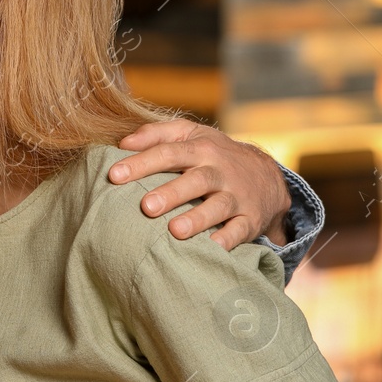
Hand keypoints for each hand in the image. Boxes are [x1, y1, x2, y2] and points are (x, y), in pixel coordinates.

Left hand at [109, 120, 290, 249]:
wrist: (267, 176)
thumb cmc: (213, 155)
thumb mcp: (190, 134)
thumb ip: (156, 134)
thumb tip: (122, 143)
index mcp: (200, 149)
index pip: (169, 153)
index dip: (141, 163)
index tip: (114, 175)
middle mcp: (219, 172)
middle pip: (196, 180)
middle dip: (171, 193)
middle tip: (146, 206)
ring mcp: (236, 196)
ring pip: (219, 206)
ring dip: (197, 219)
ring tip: (174, 230)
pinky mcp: (250, 218)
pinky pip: (240, 230)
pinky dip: (228, 239)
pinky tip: (212, 247)